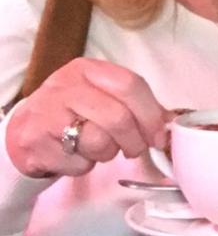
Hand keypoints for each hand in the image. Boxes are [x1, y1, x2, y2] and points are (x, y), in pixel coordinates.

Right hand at [6, 58, 169, 178]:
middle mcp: (65, 86)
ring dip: (108, 153)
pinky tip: (76, 155)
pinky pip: (78, 163)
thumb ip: (138, 105)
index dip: (151, 113)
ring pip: (99, 142)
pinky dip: (85, 166)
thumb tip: (173, 122)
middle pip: (118, 117)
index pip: (130, 85)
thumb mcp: (103, 97)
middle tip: (135, 149)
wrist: (27, 130)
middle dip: (134, 140)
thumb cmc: (75, 113)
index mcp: (88, 69)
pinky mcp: (35, 143)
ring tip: (100, 148)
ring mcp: (47, 114)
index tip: (160, 135)